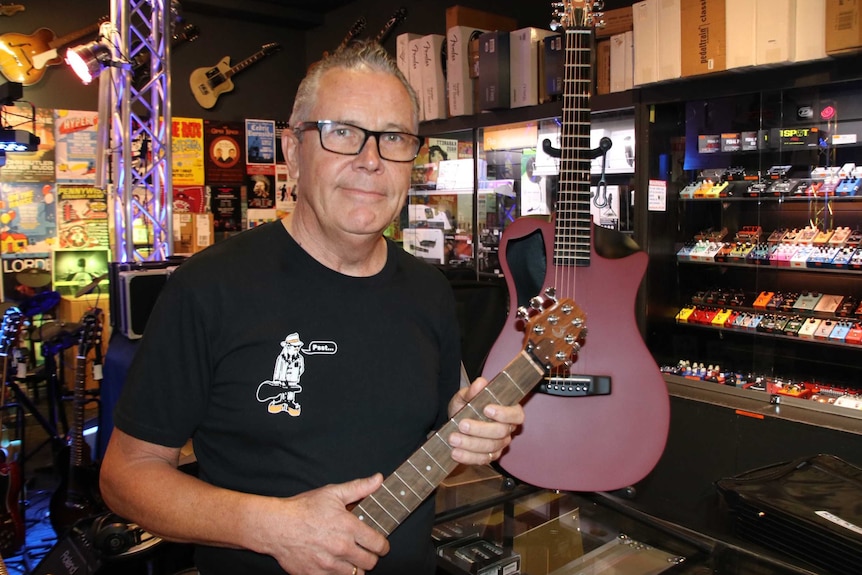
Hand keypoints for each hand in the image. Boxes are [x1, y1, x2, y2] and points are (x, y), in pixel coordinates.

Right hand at [257, 474, 388, 574]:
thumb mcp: (332, 493)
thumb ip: (359, 487)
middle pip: (370, 563)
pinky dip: (337, 574)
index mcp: (348, 527)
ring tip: (349, 557)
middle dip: (370, 557)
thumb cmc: (303, 509)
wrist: (276, 526)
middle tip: (365, 551)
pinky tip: (333, 563)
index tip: (380, 545)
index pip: (378, 544)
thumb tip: (378, 480)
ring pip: (355, 574)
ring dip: (355, 567)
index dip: (382, 545)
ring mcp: (328, 564)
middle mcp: (341, 548)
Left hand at [446, 377, 524, 465]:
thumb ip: (472, 391)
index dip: (504, 414)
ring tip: (453, 438)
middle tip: (462, 425)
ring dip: (470, 444)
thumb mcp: (465, 396)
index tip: (487, 409)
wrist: (455, 426)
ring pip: (490, 447)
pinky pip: (481, 459)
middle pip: (501, 432)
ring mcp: (499, 445)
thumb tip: (480, 383)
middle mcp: (507, 429)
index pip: (516, 414)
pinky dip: (467, 457)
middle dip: (480, 429)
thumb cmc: (465, 408)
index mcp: (508, 411)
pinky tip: (456, 452)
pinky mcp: (489, 457)